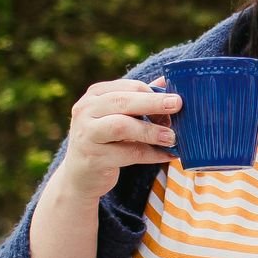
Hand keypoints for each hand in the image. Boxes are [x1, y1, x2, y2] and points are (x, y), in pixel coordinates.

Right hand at [52, 78, 179, 200]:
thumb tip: (167, 82)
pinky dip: (151, 154)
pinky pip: (127, 154)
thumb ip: (139, 99)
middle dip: (153, 103)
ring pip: (121, 127)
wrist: (80, 175)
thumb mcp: (118, 115)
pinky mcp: (93, 159)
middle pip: (123, 102)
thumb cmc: (106, 139)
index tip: (175, 102)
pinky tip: (167, 155)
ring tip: (172, 137)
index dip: (154, 94)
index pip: (128, 86)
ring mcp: (86, 135)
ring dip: (151, 131)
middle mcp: (86, 111)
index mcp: (95, 95)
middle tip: (177, 105)